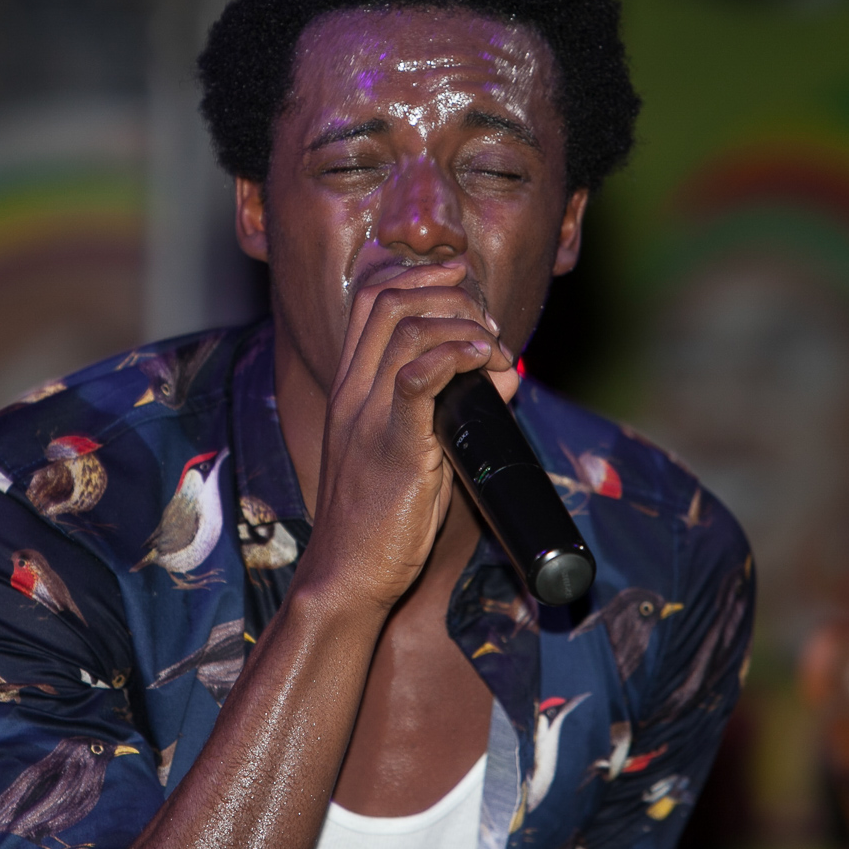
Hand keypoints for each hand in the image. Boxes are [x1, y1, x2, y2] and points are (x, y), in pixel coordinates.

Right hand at [294, 260, 517, 614]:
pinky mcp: (393, 445)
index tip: (459, 277)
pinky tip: (483, 361)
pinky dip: (456, 357)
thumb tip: (501, 370)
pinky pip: (417, 378)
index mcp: (349, 388)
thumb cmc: (379, 518)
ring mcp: (367, 416)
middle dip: (448, 293)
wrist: (346, 573)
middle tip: (486, 323)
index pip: (369, 301)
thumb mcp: (412, 450)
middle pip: (390, 300)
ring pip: (406, 329)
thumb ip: (448, 406)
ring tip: (491, 349)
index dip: (418, 274)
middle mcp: (352, 392)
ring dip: (462, 324)